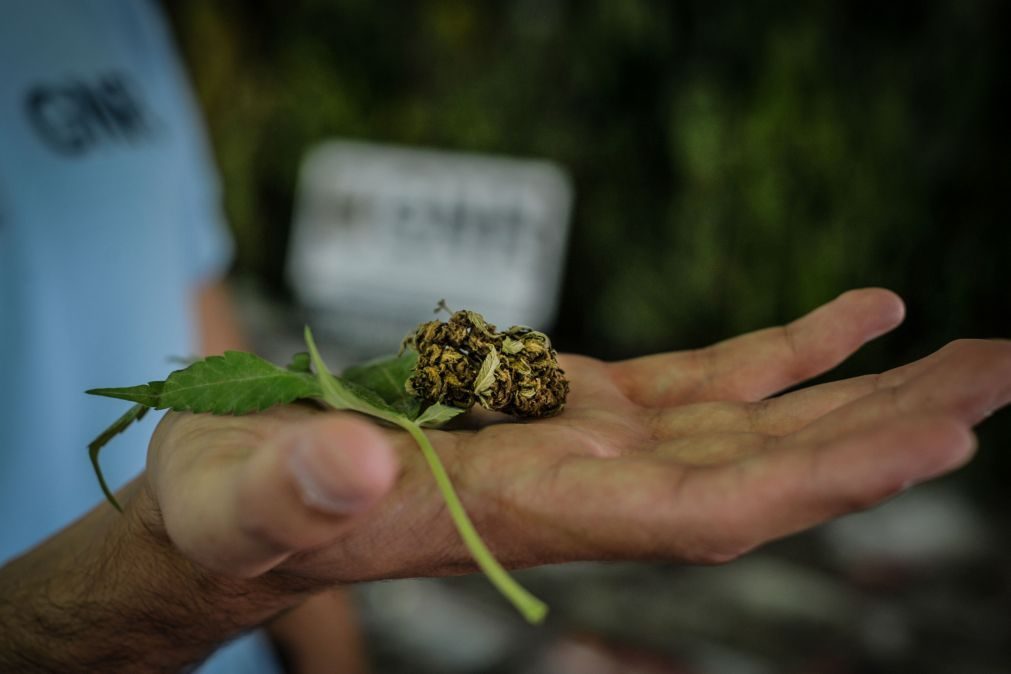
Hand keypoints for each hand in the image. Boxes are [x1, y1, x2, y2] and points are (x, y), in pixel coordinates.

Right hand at [141, 289, 1010, 589]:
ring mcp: (591, 444)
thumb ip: (295, 481)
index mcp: (520, 509)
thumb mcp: (240, 489)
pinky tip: (862, 312)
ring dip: (862, 393)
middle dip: (885, 433)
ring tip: (976, 354)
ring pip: (754, 427)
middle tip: (1005, 376)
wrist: (240, 505)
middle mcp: (581, 487)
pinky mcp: (582, 404)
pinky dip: (787, 350)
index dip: (821, 479)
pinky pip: (705, 381)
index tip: (938, 436)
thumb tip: (357, 462)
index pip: (702, 513)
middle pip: (764, 473)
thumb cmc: (230, 505)